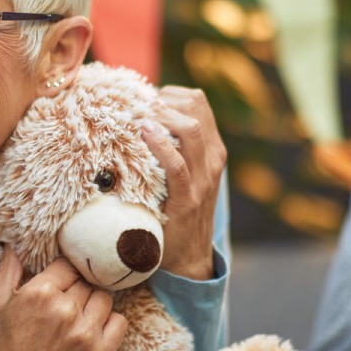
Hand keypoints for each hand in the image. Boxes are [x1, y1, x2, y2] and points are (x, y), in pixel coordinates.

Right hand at [0, 250, 126, 350]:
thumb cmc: (5, 345)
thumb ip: (9, 269)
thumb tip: (15, 242)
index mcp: (41, 293)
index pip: (67, 265)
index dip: (62, 274)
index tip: (58, 284)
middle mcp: (65, 310)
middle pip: (85, 282)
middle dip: (75, 290)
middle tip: (63, 305)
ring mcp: (85, 333)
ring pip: (103, 298)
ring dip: (92, 305)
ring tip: (77, 318)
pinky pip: (119, 321)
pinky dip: (109, 322)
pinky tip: (92, 329)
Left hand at [143, 86, 226, 280]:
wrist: (188, 257)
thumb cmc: (177, 210)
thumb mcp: (183, 173)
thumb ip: (173, 148)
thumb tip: (138, 118)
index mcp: (212, 149)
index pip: (198, 102)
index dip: (169, 93)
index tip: (145, 100)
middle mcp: (212, 160)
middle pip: (196, 107)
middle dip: (164, 99)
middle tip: (138, 107)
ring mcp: (203, 179)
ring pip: (191, 129)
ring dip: (162, 116)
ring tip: (139, 117)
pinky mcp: (188, 198)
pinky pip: (177, 165)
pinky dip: (160, 145)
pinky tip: (143, 133)